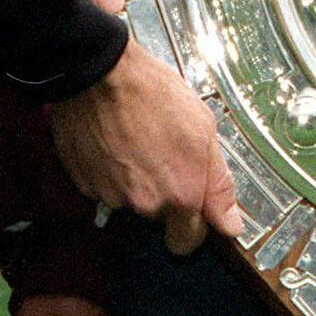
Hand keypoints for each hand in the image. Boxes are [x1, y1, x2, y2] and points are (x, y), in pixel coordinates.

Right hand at [46, 47, 243, 252]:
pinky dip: (110, 172)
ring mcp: (110, 195)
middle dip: (164, 196)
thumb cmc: (155, 94)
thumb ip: (219, 185)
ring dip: (135, 180)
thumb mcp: (205, 130)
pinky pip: (104, 187)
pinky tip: (115, 142)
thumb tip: (231, 226)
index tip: (192, 209)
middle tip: (163, 156)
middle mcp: (144, 204)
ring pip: (130, 200)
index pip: (187, 242)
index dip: (192, 226)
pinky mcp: (84, 184)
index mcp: (180, 194)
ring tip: (137, 141)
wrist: (102, 73)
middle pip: (158, 217)